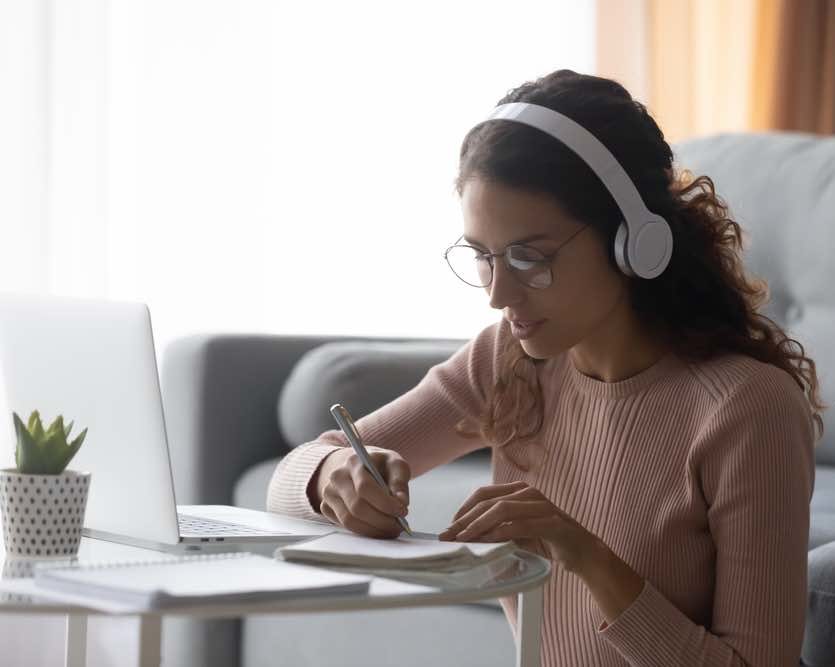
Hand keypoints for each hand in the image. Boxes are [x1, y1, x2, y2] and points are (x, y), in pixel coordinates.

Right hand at [318, 447, 410, 539]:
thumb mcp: (395, 464)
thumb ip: (400, 481)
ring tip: (391, 529)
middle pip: (357, 507)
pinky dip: (364, 531)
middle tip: (399, 525)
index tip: (402, 511)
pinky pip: (344, 526)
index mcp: (354, 462)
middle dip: (382, 521)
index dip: (385, 503)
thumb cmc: (379, 465)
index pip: (365, 487)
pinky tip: (377, 528)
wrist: (359, 466)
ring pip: (349, 520)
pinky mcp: (327, 507)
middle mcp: (337, 477)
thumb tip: (401, 502)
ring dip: (374, 530)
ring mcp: (329, 493)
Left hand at [438, 481, 600, 573]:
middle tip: (449, 536)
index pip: (483, 494)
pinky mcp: (554, 522)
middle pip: (489, 501)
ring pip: (503, 509)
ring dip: (479, 525)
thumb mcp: (517, 532)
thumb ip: (496, 528)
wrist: (583, 551)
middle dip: (465, 519)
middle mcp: (530, 493)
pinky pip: (523, 524)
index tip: (448, 527)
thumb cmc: (547, 541)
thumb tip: (464, 535)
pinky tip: (490, 541)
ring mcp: (543, 505)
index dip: (463, 510)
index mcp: (519, 491)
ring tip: (464, 539)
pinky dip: (503, 532)